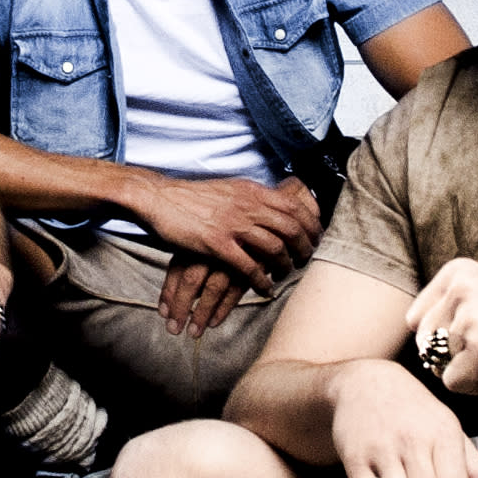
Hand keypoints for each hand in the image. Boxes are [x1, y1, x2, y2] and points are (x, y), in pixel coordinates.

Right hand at [130, 171, 320, 284]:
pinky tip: (265, 288)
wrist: (161, 198)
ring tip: (287, 275)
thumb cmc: (195, 196)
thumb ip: (253, 197)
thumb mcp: (231, 188)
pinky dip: (261, 280)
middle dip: (305, 248)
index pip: (294, 206)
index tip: (317, 237)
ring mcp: (233, 225)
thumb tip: (275, 205)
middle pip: (291, 228)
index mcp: (253, 191)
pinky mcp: (217, 244)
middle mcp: (247, 206)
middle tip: (307, 260)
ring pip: (274, 248)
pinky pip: (248, 266)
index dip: (311, 224)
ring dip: (285, 266)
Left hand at [158, 250, 250, 337]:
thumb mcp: (207, 246)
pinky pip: (234, 292)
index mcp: (198, 241)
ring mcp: (232, 258)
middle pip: (191, 280)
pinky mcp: (252, 267)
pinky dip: (223, 309)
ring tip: (194, 332)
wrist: (268, 231)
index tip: (164, 314)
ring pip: (213, 289)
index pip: (177, 268)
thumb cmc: (231, 242)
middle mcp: (212, 249)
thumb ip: (189, 266)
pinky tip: (214, 322)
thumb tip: (172, 300)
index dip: (168, 293)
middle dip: (180, 307)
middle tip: (174, 329)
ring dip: (202, 313)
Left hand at [405, 258, 477, 398]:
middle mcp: (461, 289)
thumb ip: (448, 309)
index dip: (442, 340)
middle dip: (451, 358)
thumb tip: (413, 338)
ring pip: (439, 366)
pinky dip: (475, 387)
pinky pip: (453, 384)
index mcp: (458, 272)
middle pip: (425, 345)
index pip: (415, 321)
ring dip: (467, 371)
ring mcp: (471, 318)